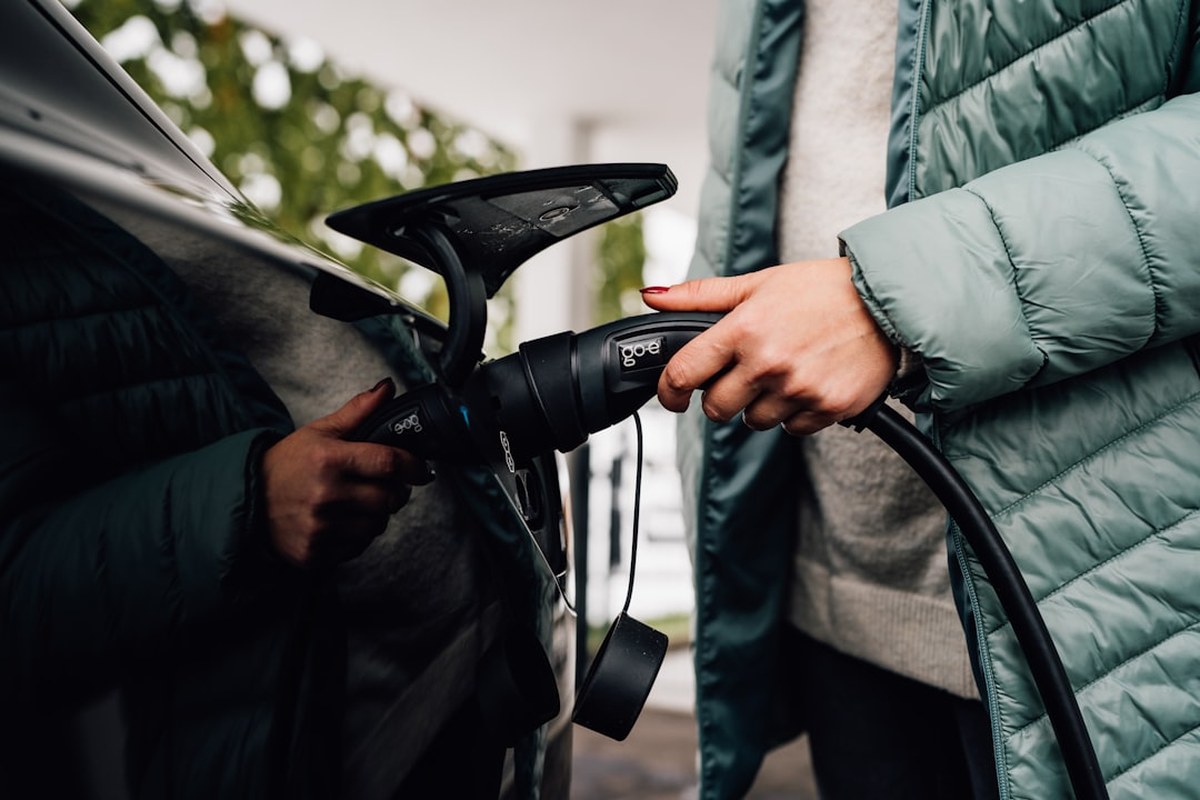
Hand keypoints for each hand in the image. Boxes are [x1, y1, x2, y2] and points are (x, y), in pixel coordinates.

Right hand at [261, 379, 433, 567]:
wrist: (247, 499)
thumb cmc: (287, 463)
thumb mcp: (319, 432)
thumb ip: (358, 410)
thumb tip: (388, 386)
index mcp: (329, 459)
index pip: (389, 462)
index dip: (414, 466)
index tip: (421, 470)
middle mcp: (325, 494)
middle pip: (389, 498)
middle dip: (396, 492)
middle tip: (386, 486)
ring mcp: (320, 527)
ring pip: (377, 525)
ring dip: (377, 515)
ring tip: (359, 502)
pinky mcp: (315, 553)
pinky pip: (357, 546)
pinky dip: (358, 535)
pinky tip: (341, 521)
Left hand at [641, 258, 897, 434]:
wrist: (888, 300)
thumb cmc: (822, 289)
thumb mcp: (759, 282)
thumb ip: (701, 295)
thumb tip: (651, 297)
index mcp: (744, 329)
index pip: (684, 373)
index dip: (668, 391)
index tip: (671, 397)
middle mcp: (768, 362)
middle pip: (717, 408)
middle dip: (721, 397)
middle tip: (742, 377)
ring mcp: (799, 389)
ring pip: (754, 422)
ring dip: (760, 405)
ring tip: (784, 374)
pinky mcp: (828, 408)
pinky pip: (792, 429)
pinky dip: (795, 414)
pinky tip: (808, 384)